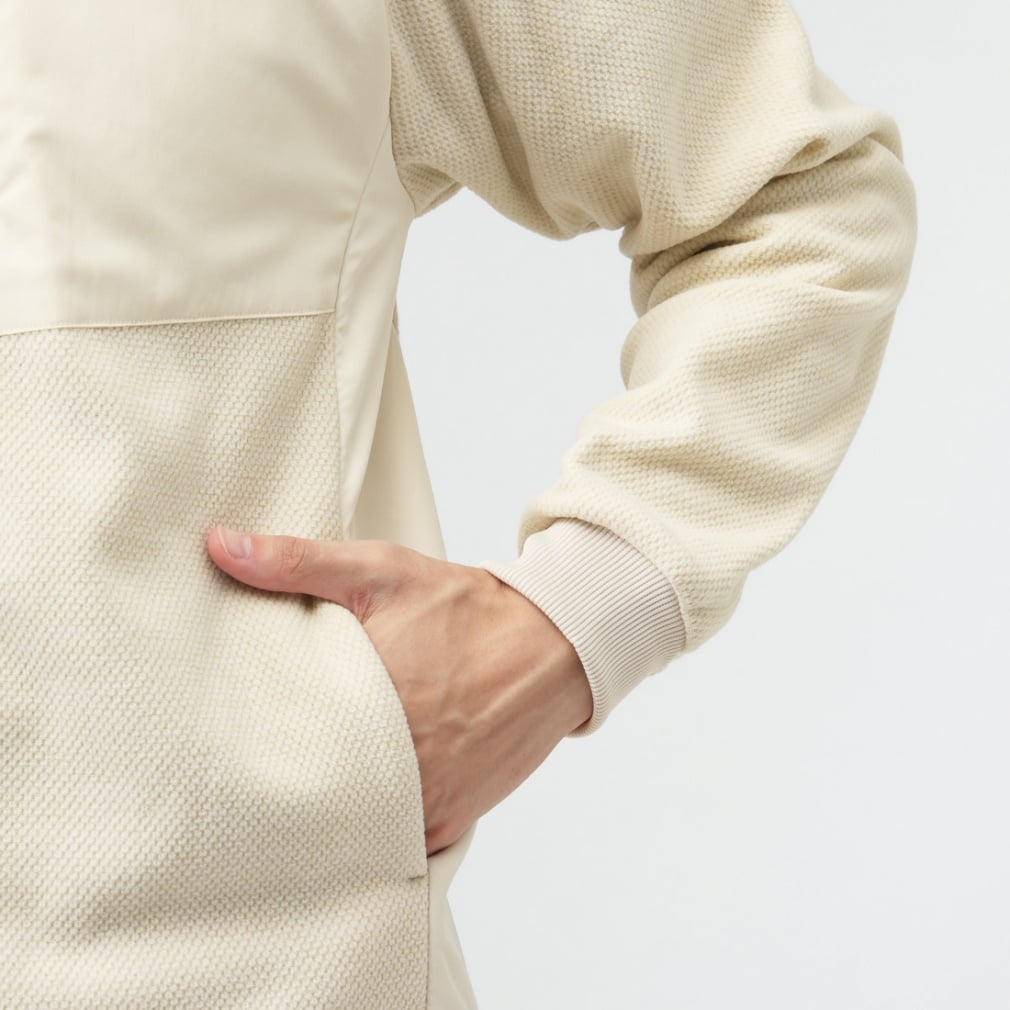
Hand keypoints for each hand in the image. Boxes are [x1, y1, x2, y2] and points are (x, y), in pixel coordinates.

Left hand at [206, 528, 592, 853]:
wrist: (552, 646)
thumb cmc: (467, 608)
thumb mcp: (380, 571)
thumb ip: (296, 562)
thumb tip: (221, 547)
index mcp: (370, 699)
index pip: (278, 736)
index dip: (252, 732)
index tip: (235, 722)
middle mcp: (400, 761)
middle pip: (311, 786)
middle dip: (288, 771)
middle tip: (265, 752)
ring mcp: (425, 799)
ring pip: (348, 823)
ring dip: (330, 802)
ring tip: (309, 773)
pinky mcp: (447, 820)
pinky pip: (390, 840)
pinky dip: (373, 821)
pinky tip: (359, 789)